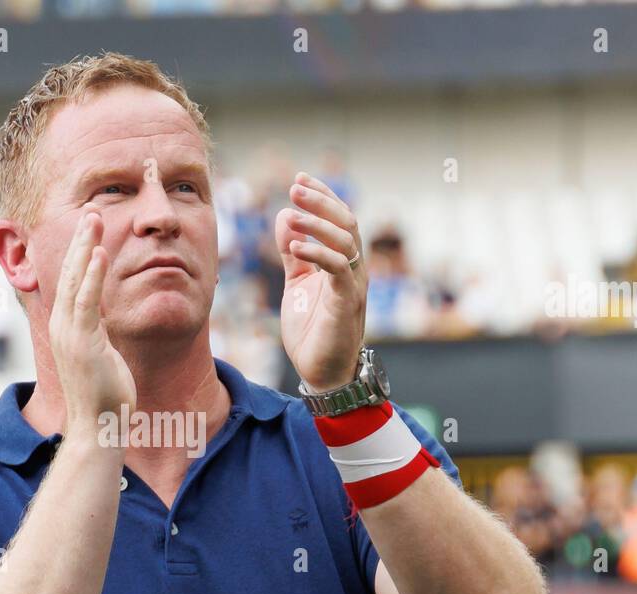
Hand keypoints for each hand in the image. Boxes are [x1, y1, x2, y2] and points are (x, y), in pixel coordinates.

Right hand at [50, 209, 136, 433]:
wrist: (98, 427)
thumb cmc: (103, 396)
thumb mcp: (100, 354)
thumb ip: (99, 332)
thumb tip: (104, 318)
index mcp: (67, 328)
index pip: (72, 281)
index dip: (80, 251)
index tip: (91, 225)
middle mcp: (62, 326)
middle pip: (70, 272)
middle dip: (80, 238)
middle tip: (90, 208)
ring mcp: (70, 334)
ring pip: (76, 280)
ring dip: (85, 246)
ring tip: (94, 217)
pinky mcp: (83, 342)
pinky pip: (87, 301)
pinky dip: (93, 274)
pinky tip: (99, 252)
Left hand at [275, 172, 368, 391]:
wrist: (322, 372)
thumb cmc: (312, 330)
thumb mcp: (296, 285)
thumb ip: (293, 254)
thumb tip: (284, 218)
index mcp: (342, 262)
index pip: (339, 219)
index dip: (322, 196)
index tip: (299, 178)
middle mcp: (353, 269)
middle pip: (347, 222)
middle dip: (321, 201)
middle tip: (295, 187)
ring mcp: (353, 285)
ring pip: (346, 241)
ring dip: (318, 223)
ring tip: (293, 213)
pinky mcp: (347, 302)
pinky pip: (337, 269)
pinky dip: (317, 254)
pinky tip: (294, 247)